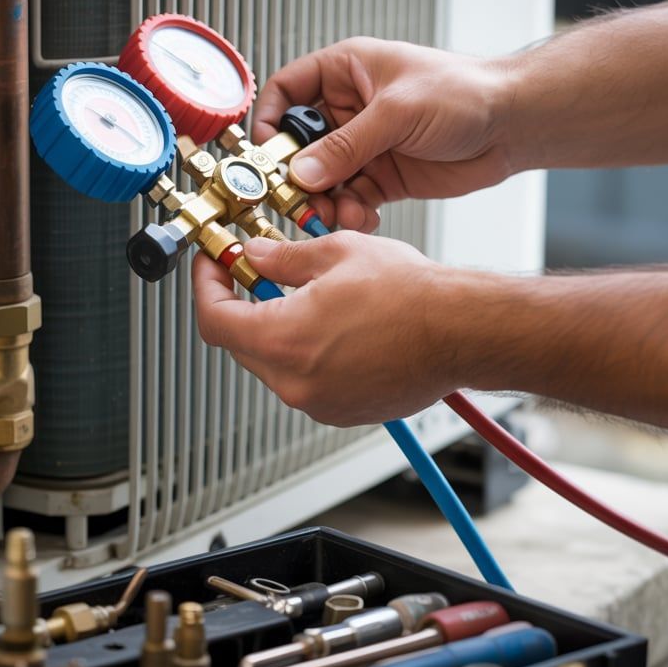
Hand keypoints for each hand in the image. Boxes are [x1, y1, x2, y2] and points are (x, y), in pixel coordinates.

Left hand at [191, 232, 456, 425]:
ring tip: (306, 298)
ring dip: (276, 332)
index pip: (214, 320)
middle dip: (241, 308)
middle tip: (254, 275)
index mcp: (283, 341)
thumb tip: (256, 255)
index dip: (206, 288)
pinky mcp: (343, 411)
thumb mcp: (336, 254)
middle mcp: (295, 382)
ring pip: (274, 365)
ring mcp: (320, 402)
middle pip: (240, 345)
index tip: (214, 268)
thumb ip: (283, 258)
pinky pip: (306, 382)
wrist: (461, 332)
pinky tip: (334, 327)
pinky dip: (307, 355)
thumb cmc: (412, 296)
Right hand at [252, 37, 512, 232]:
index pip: (288, 91)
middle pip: (300, 144)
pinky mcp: (383, 177)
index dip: (269, 120)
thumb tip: (301, 171)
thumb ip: (346, 145)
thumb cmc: (466, 92)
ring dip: (324, 201)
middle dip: (297, 175)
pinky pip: (351, 199)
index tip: (265, 152)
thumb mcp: (397, 113)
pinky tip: (362, 219)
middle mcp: (350, 109)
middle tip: (298, 198)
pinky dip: (350, 214)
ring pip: (323, 179)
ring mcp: (365, 146)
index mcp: (346, 71)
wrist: (512, 125)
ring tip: (336, 215)